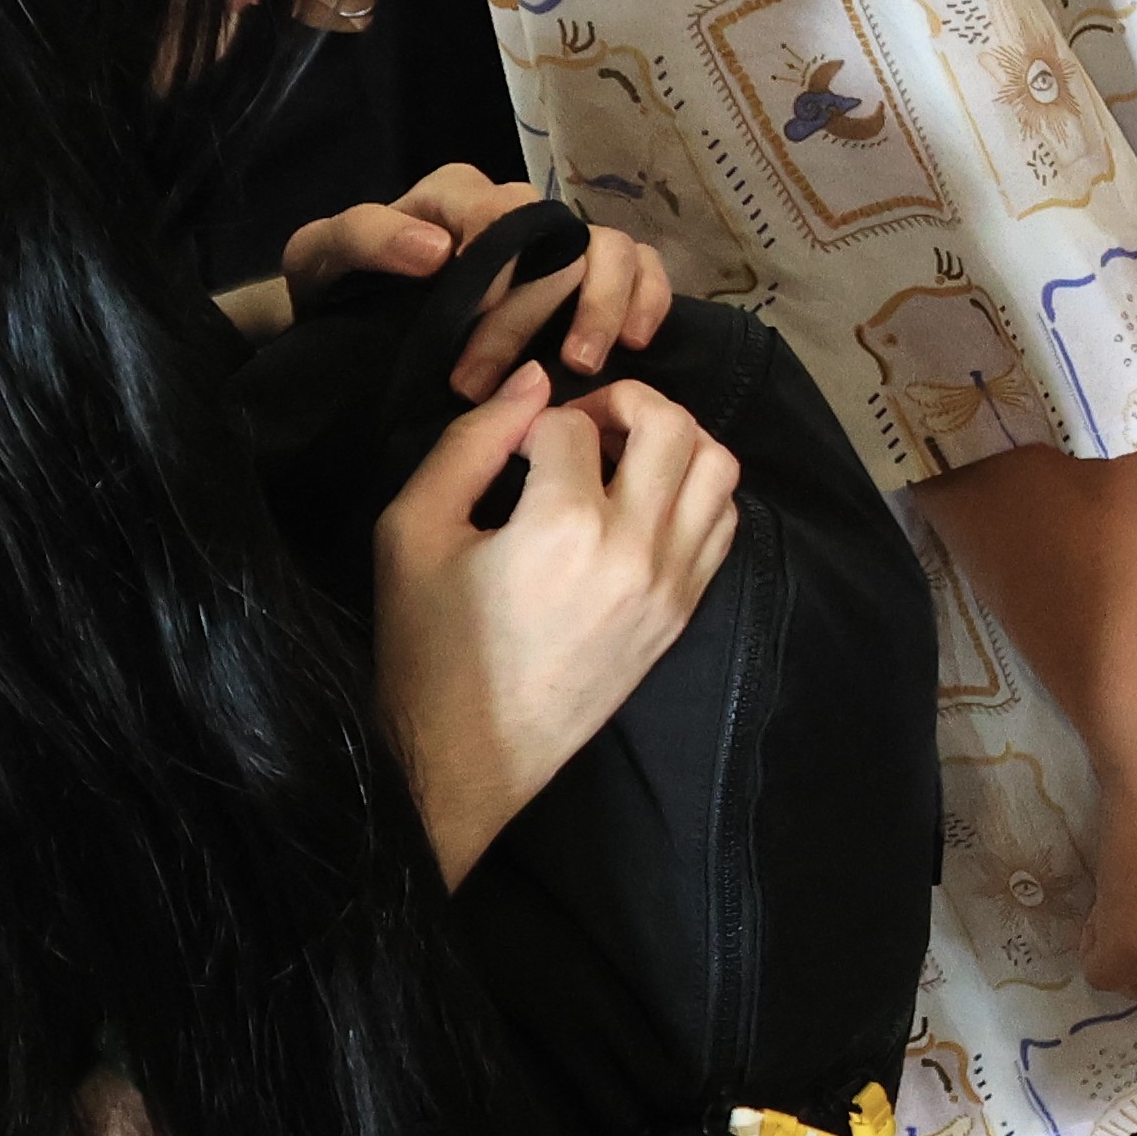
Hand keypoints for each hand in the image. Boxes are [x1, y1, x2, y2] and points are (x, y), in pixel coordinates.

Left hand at [283, 164, 672, 394]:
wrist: (353, 316)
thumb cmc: (341, 285)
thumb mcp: (322, 255)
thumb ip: (366, 237)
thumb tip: (439, 251)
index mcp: (457, 196)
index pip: (500, 211)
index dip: (496, 268)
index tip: (471, 321)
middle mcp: (517, 209)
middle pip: (556, 245)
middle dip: (528, 317)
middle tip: (481, 385)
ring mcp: (560, 241)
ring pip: (614, 250)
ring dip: (602, 308)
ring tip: (579, 365)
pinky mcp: (593, 273)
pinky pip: (643, 266)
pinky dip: (650, 297)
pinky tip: (635, 341)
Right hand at [374, 364, 741, 884]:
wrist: (467, 755)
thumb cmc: (426, 648)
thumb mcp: (412, 534)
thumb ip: (467, 445)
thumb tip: (532, 380)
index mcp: (565, 525)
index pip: (573, 425)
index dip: (532, 422)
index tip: (505, 452)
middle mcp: (638, 547)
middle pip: (674, 424)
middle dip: (624, 402)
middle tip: (577, 427)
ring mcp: (674, 582)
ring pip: (719, 468)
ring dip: (674, 441)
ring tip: (617, 457)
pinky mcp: (687, 610)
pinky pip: (724, 523)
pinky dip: (695, 491)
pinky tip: (642, 503)